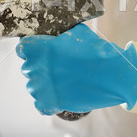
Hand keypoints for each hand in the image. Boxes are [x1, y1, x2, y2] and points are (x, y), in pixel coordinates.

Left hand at [16, 24, 136, 114]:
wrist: (113, 75)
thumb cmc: (98, 52)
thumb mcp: (78, 33)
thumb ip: (61, 34)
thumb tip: (56, 34)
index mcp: (43, 50)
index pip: (22, 48)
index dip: (30, 48)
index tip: (38, 50)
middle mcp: (39, 69)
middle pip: (27, 67)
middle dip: (38, 65)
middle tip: (55, 65)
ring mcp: (44, 88)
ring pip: (32, 85)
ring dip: (42, 82)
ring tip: (60, 79)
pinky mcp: (53, 103)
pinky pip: (40, 103)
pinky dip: (47, 100)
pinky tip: (58, 93)